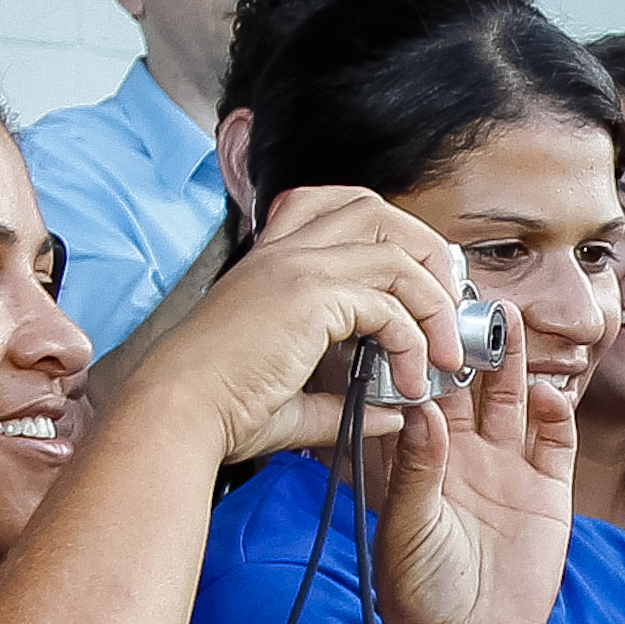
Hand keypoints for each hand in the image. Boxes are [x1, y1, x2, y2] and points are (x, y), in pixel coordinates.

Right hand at [128, 190, 464, 461]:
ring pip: (397, 252)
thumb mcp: (291, 398)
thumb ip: (344, 401)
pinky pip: (389, 304)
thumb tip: (392, 414)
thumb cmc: (215, 409)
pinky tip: (411, 382)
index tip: (419, 286)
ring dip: (434, 303)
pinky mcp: (308, 295)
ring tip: (445, 355)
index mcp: (269, 261)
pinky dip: (413, 342)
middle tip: (449, 306)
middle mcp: (283, 251)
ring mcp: (295, 266)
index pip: (338, 209)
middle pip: (378, 211)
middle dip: (427, 251)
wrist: (174, 413)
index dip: (391, 236)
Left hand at [375, 308, 576, 623]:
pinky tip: (544, 395)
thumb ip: (415, 469)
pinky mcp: (548, 490)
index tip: (419, 314)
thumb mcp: (406, 526)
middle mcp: (467, 455)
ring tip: (509, 319)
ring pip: (513, 398)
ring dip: (513, 360)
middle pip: (472, 383)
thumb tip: (421, 410)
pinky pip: (555, 439)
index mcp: (424, 459)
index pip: (424, 392)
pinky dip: (552, 413)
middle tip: (469, 297)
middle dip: (471, 340)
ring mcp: (510, 468)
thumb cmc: (421, 593)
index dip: (423, 355)